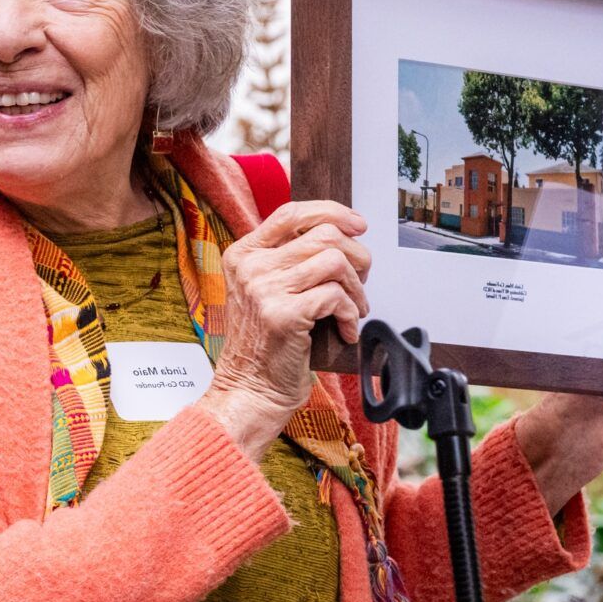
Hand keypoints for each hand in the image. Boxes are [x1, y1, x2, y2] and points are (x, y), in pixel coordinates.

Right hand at [198, 201, 371, 453]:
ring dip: (356, 288)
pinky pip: (336, 295)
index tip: (357, 225)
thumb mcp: (266, 291)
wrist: (250, 390)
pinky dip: (350, 314)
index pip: (291, 213)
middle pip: (323, 234)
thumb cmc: (267, 344)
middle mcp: (250, 267)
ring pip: (335, 261)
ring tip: (353, 310)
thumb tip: (341, 233)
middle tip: (359, 283)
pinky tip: (345, 330)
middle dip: (356, 257)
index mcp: (243, 255)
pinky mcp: (283, 314)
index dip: (331, 212)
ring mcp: (264, 289)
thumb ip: (290, 261)